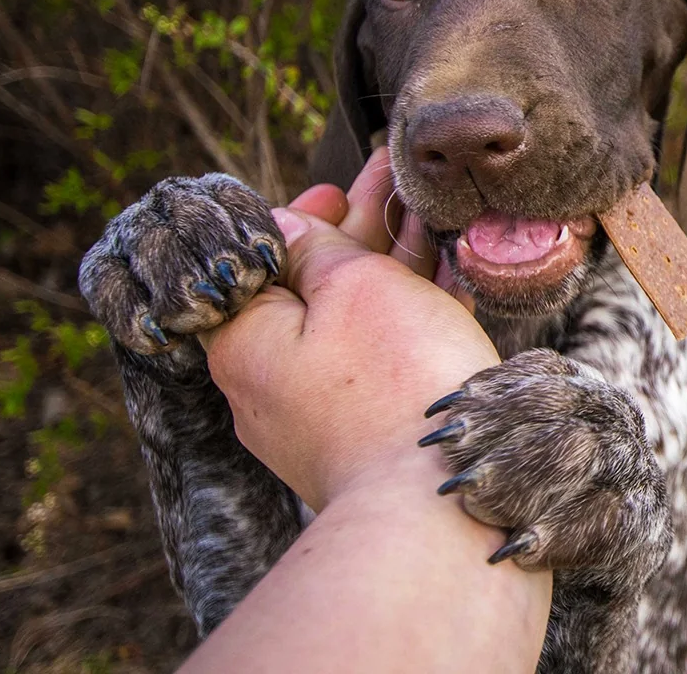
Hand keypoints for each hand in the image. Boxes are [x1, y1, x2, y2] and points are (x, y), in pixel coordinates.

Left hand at [201, 148, 493, 510]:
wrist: (440, 501)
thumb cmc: (393, 382)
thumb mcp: (353, 284)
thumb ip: (317, 246)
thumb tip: (286, 227)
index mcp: (246, 340)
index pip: (259, 261)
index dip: (297, 216)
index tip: (332, 191)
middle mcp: (270, 380)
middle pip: (312, 284)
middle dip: (355, 230)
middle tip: (385, 185)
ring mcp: (317, 412)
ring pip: (352, 318)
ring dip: (388, 263)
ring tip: (424, 217)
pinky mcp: (361, 434)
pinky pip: (376, 357)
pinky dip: (404, 314)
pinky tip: (439, 278)